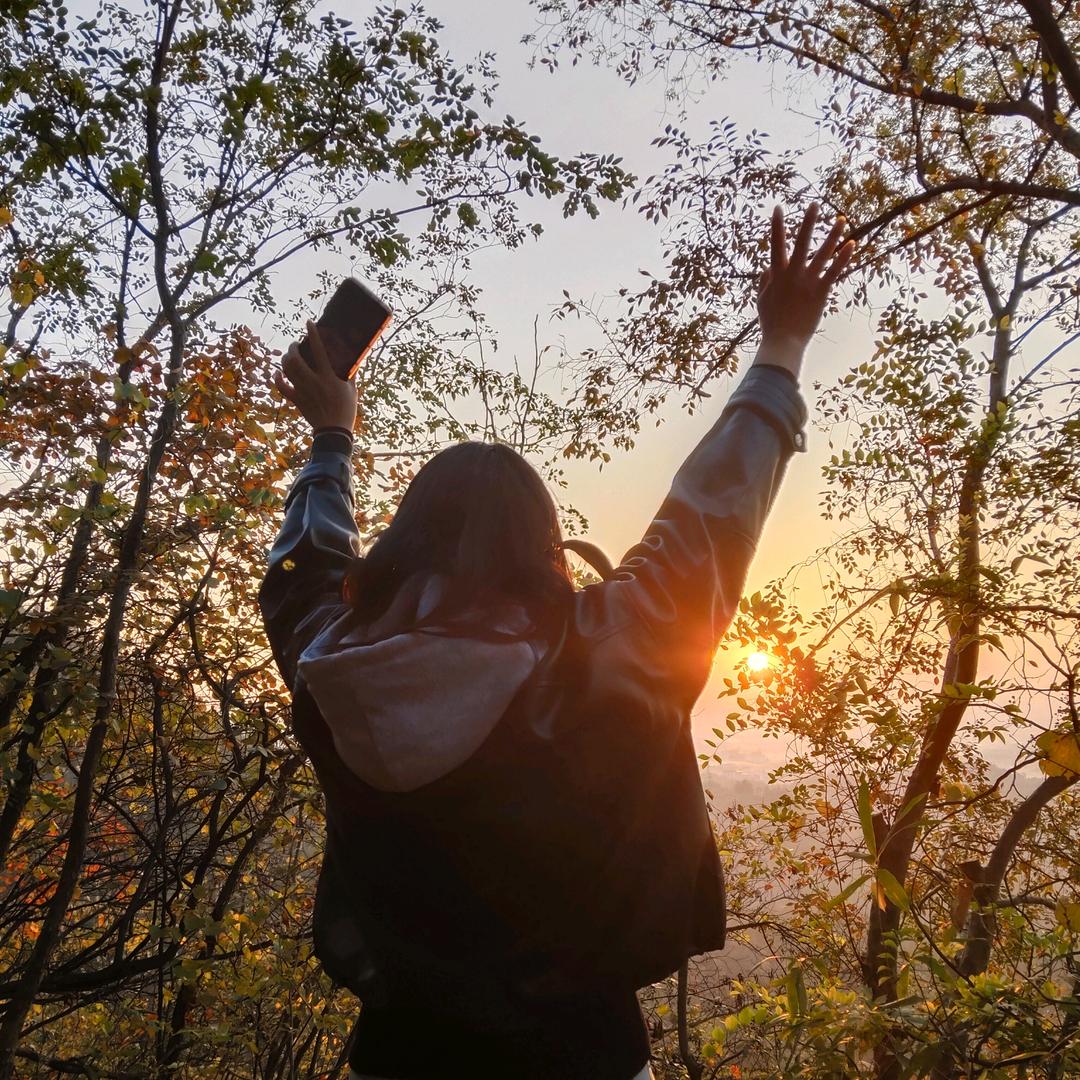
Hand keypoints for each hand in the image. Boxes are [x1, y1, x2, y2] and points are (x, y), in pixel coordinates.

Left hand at [275, 321, 357, 432]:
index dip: (313, 335)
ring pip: (287, 370)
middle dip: (292, 348)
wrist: (334, 432)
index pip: (319, 351)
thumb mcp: (352, 390)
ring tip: (289, 355)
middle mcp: (313, 381)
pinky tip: (278, 374)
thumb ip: (351, 374)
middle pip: (295, 359)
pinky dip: (278, 380)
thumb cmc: (346, 410)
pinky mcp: (297, 400)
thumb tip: (354, 360)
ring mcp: (302, 391)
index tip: (308, 323)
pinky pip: (282, 388)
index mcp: (328, 377)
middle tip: (295, 344)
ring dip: (285, 359)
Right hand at [755, 203, 853, 371]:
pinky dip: (843, 257)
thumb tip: (768, 268)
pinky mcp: (822, 291)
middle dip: (808, 222)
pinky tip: (851, 244)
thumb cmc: (771, 322)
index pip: (776, 244)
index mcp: (777, 274)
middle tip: (814, 205)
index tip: (778, 208)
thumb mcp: (762, 300)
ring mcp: (808, 281)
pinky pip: (835, 270)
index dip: (777, 225)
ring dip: (833, 234)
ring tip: (841, 219)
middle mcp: (793, 273)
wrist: (783, 340)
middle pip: (802, 242)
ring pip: (823, 253)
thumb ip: (765, 281)